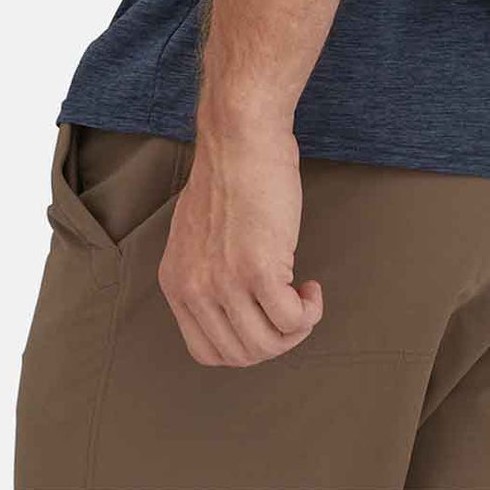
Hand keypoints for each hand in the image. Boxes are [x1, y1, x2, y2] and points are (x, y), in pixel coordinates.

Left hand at [159, 115, 324, 366]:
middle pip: (240, 354)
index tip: (263, 321)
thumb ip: (206, 269)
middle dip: (274, 342)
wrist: (241, 136)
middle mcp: (195, 289)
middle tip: (292, 312)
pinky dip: (309, 312)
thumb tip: (234, 300)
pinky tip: (312, 288)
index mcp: (176, 282)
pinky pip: (292, 320)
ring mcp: (226, 283)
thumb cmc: (230, 172)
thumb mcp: (197, 233)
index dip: (243, 346)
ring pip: (268, 344)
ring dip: (295, 329)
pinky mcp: (259, 270)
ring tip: (303, 298)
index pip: (206, 350)